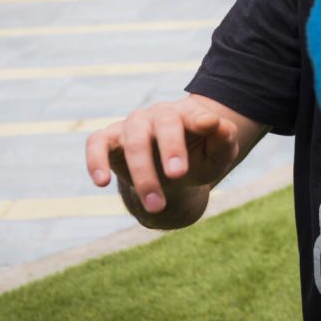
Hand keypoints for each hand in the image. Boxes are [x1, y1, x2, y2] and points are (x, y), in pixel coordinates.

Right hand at [85, 101, 243, 227]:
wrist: (173, 173)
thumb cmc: (199, 158)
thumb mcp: (219, 153)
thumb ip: (224, 138)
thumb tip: (215, 122)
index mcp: (186, 114)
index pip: (192, 114)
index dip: (199, 120)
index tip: (208, 126)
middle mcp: (157, 115)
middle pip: (161, 124)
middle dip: (169, 150)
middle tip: (178, 177)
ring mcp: (131, 126)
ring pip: (132, 140)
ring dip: (143, 173)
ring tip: (155, 206)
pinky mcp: (109, 140)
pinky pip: (96, 143)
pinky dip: (96, 160)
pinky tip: (102, 182)